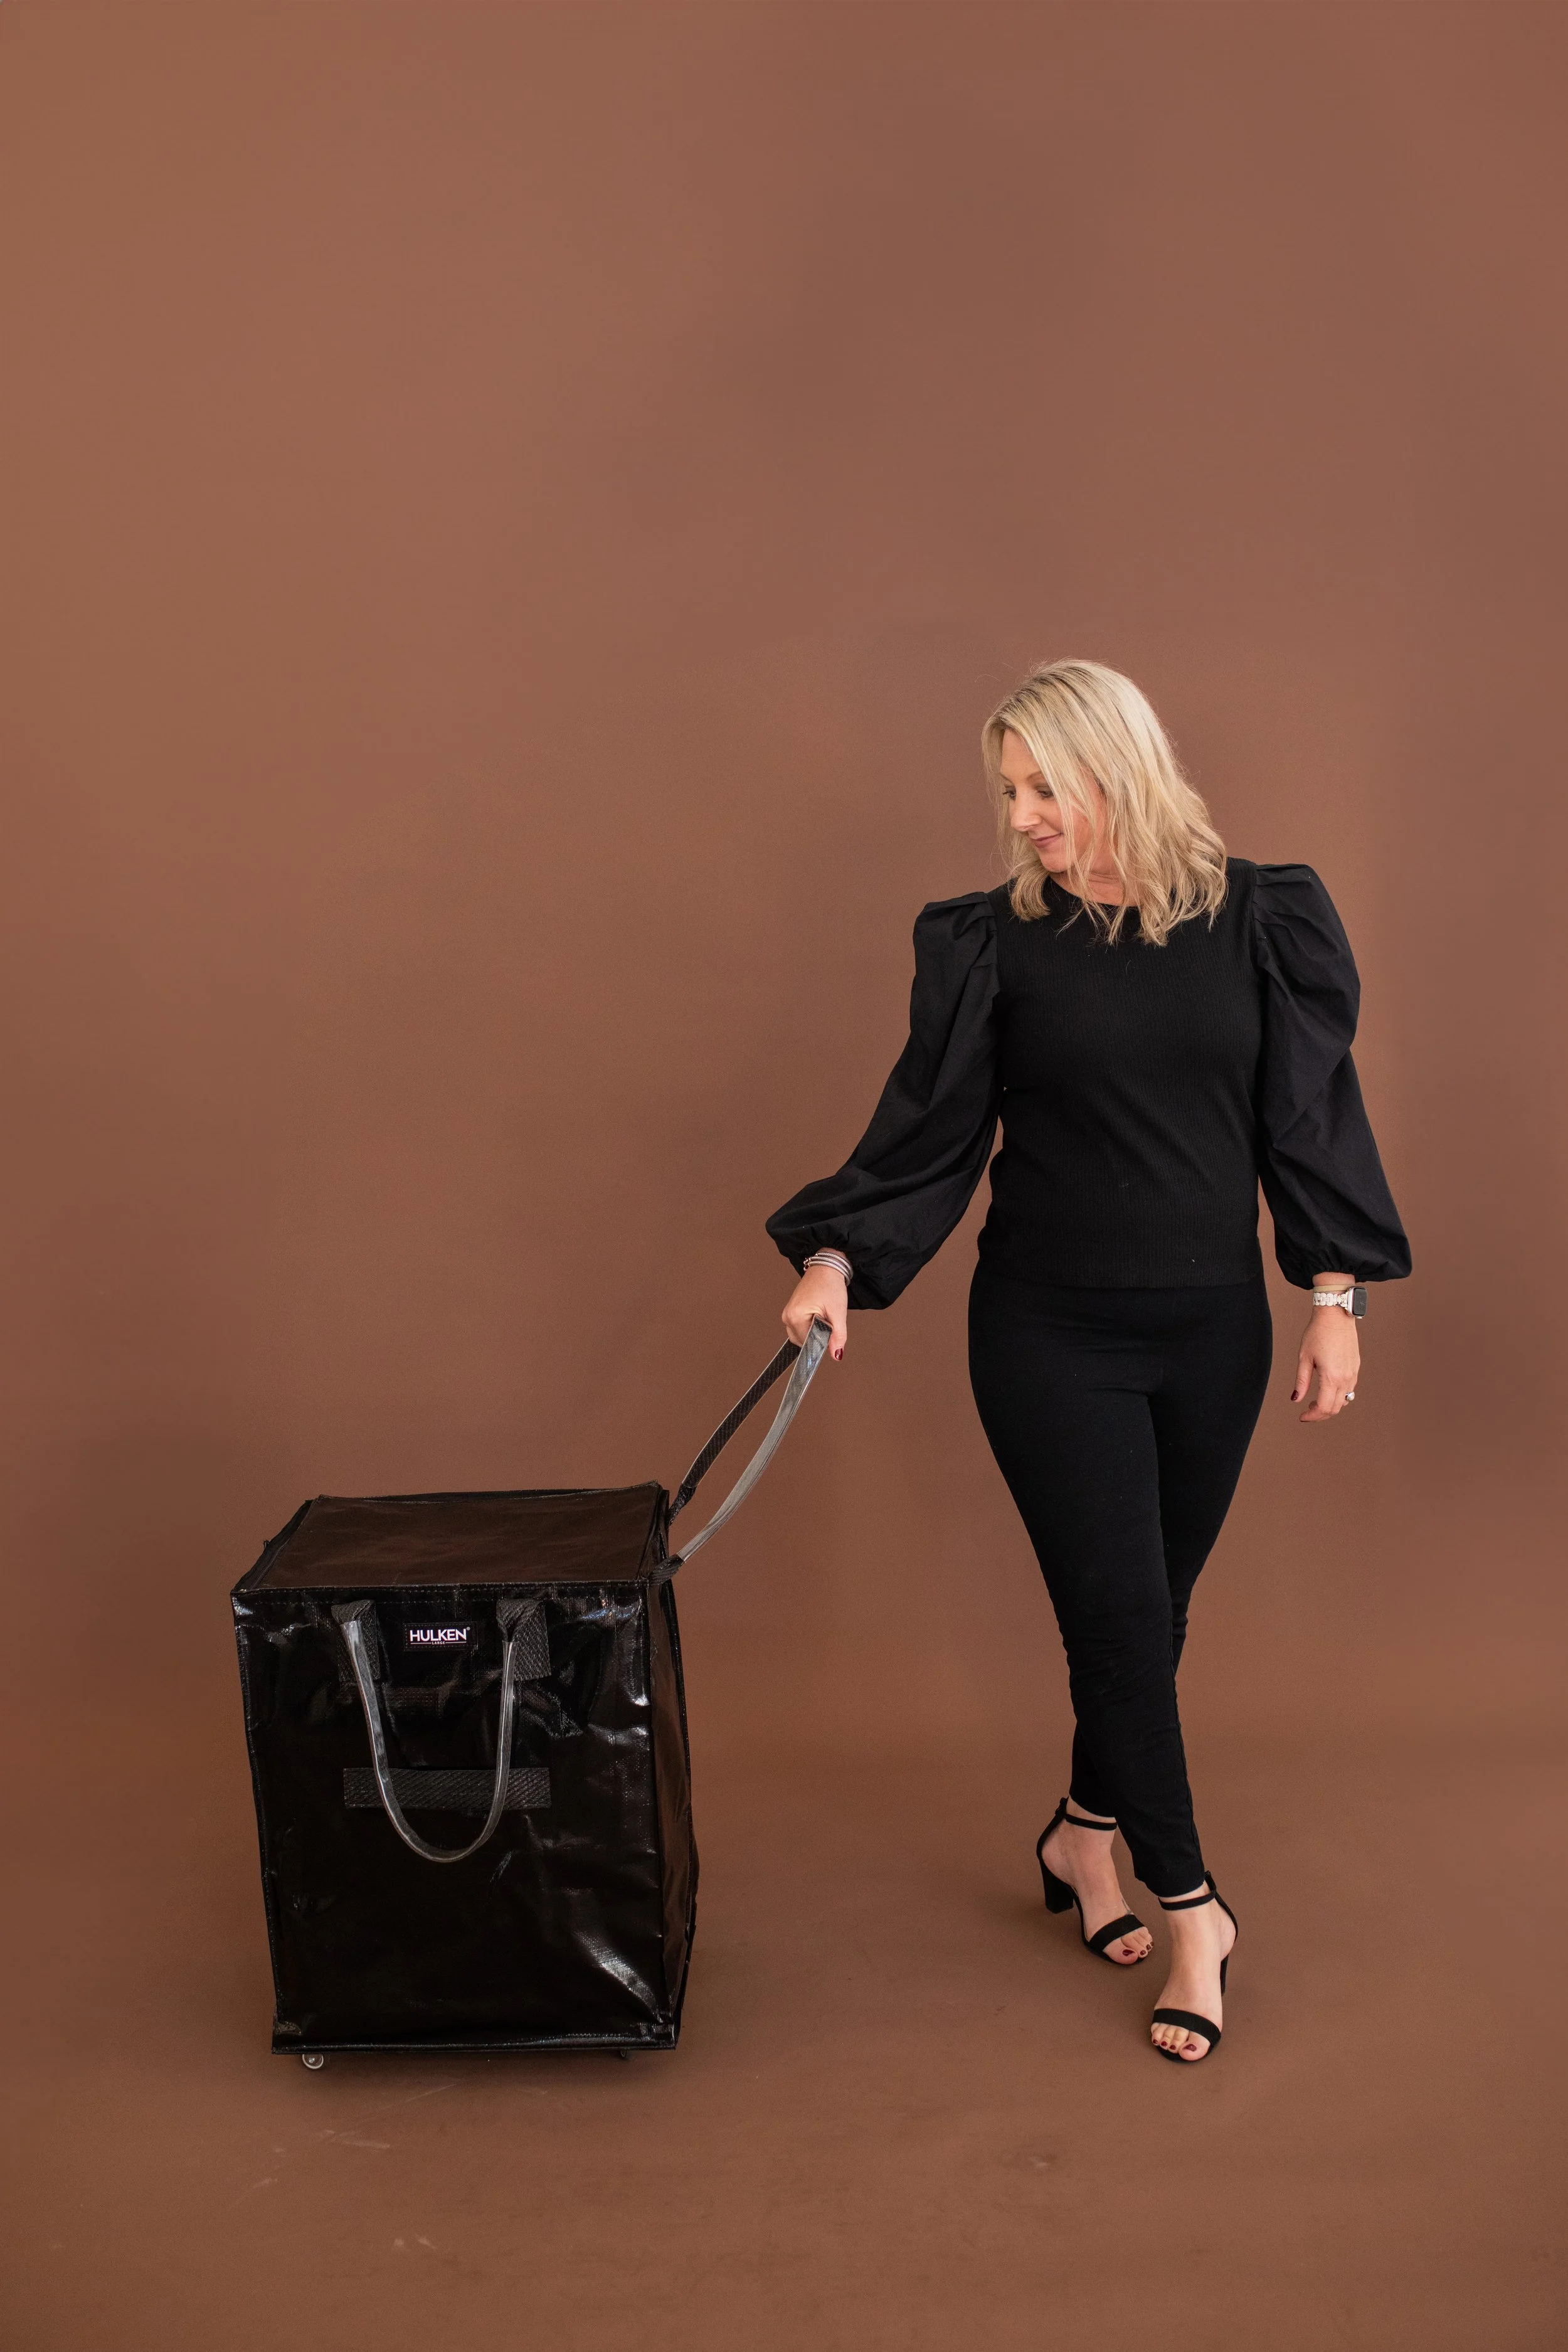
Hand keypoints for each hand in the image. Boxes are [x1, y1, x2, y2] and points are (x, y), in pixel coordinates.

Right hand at [782, 1267, 847, 1358]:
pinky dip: (811, 1326)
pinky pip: (800, 1328)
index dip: (822, 1341)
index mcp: (795, 1316)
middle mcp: (787, 1316)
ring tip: (823, 1315)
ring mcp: (788, 1314)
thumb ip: (838, 1336)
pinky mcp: (791, 1312)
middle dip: (818, 1336)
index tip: (831, 1331)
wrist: (826, 1268)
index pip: (808, 1343)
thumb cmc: (830, 1284)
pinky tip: (818, 1316)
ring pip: (802, 1336)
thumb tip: (836, 1354)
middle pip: (803, 1341)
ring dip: (814, 1332)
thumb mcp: (838, 1312)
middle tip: (828, 1320)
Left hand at [1292, 1306, 1359, 1421]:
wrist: (1336, 1315)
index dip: (1312, 1416)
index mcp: (1332, 1377)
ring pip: (1344, 1401)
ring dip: (1330, 1406)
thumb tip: (1295, 1399)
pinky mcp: (1356, 1368)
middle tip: (1307, 1412)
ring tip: (1315, 1403)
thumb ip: (1301, 1381)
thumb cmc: (1318, 1333)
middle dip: (1320, 1415)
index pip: (1324, 1407)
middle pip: (1335, 1408)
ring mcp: (1353, 1373)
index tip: (1301, 1417)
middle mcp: (1346, 1378)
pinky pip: (1349, 1390)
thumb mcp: (1304, 1357)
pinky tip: (1327, 1391)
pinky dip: (1338, 1397)